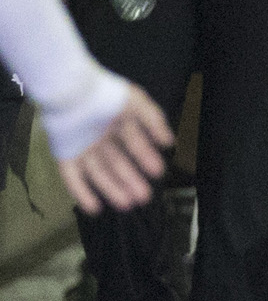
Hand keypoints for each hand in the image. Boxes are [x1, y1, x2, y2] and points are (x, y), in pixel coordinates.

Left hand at [56, 84, 173, 215]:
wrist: (72, 92)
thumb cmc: (106, 94)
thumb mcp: (137, 102)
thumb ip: (154, 122)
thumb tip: (169, 143)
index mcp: (120, 124)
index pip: (135, 146)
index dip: (146, 160)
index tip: (159, 173)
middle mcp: (102, 139)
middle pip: (118, 164)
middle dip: (131, 181)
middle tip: (144, 197)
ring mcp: (83, 148)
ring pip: (99, 173)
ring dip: (112, 189)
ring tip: (127, 205)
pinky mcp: (65, 155)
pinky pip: (73, 177)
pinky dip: (82, 193)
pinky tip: (94, 208)